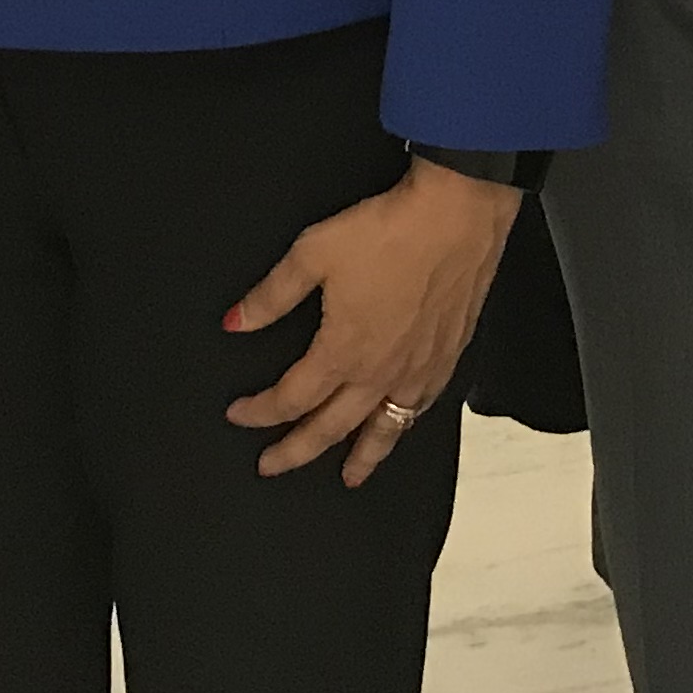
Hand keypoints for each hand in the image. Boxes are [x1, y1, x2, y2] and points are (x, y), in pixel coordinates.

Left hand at [223, 158, 520, 486]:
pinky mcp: (447, 355)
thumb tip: (234, 323)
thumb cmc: (390, 230)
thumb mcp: (313, 253)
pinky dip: (405, 425)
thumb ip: (271, 295)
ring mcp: (417, 368)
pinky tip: (401, 423)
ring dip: (362, 457)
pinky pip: (421, 407)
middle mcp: (380, 372)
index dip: (258, 411)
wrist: (458, 214)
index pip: (290, 398)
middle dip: (296, 450)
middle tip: (272, 465)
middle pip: (331, 427)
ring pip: (383, 429)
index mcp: (342, 351)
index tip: (238, 414)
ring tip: (348, 477)